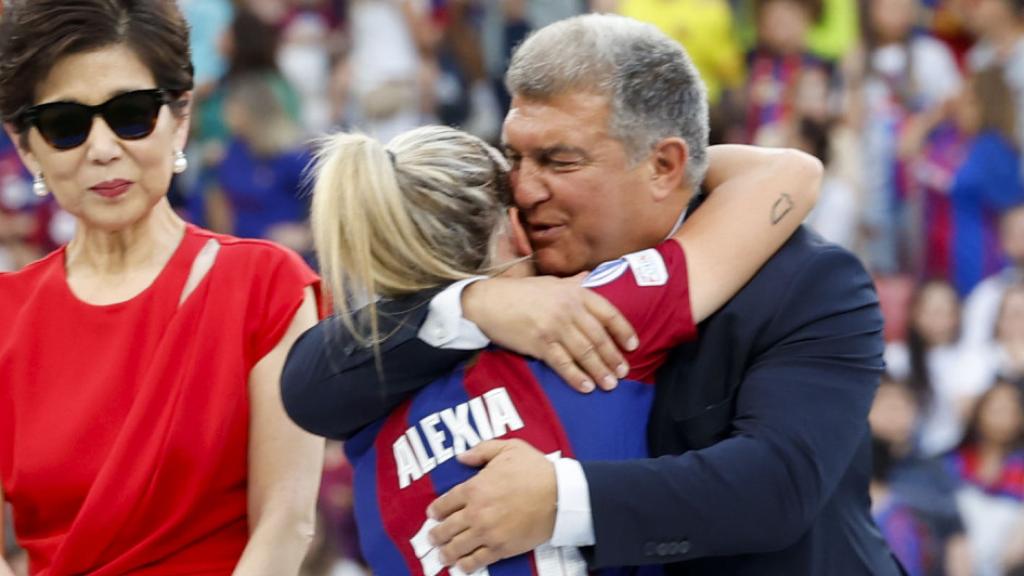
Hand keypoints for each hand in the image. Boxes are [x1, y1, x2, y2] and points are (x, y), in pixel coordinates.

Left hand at [427, 440, 556, 571]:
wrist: (560, 496)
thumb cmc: (535, 470)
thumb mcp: (509, 448)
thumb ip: (481, 451)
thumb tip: (461, 457)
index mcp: (474, 488)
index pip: (445, 502)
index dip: (436, 510)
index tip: (432, 514)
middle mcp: (476, 512)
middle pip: (447, 528)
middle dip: (436, 534)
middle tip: (432, 538)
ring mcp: (487, 533)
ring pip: (457, 547)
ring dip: (446, 552)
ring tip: (442, 555)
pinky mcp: (501, 548)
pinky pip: (477, 560)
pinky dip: (466, 565)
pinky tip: (461, 566)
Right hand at [462, 276, 637, 391]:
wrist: (488, 301)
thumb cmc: (520, 292)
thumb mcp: (550, 282)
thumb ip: (572, 283)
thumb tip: (588, 276)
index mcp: (575, 293)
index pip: (608, 313)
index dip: (623, 330)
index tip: (633, 346)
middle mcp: (568, 309)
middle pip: (599, 337)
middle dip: (613, 357)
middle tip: (623, 372)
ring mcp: (554, 327)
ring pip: (584, 352)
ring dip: (599, 370)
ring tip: (609, 384)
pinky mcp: (539, 343)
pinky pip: (563, 363)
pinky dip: (576, 377)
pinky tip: (586, 387)